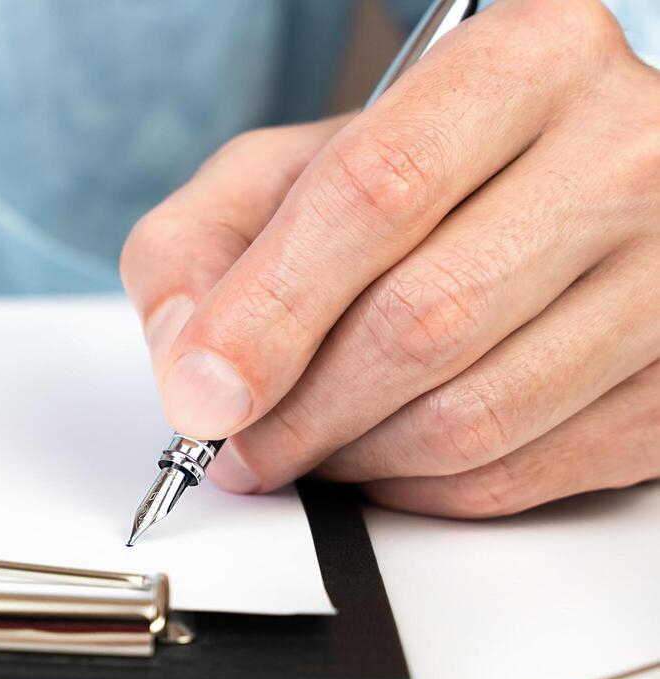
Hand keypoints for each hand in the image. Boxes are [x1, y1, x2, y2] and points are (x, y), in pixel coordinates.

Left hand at [120, 0, 659, 517]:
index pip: (376, 193)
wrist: (560, 189)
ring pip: (476, 416)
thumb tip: (191, 366)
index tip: (205, 394)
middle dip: (300, 410)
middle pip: (425, 319)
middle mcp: (624, 153)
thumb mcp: (286, 168)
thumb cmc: (419, 177)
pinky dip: (423, 488)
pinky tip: (386, 455)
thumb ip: (202, 244)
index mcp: (524, 62)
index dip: (271, 313)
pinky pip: (522, 474)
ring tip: (309, 443)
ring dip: (357, 458)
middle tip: (239, 443)